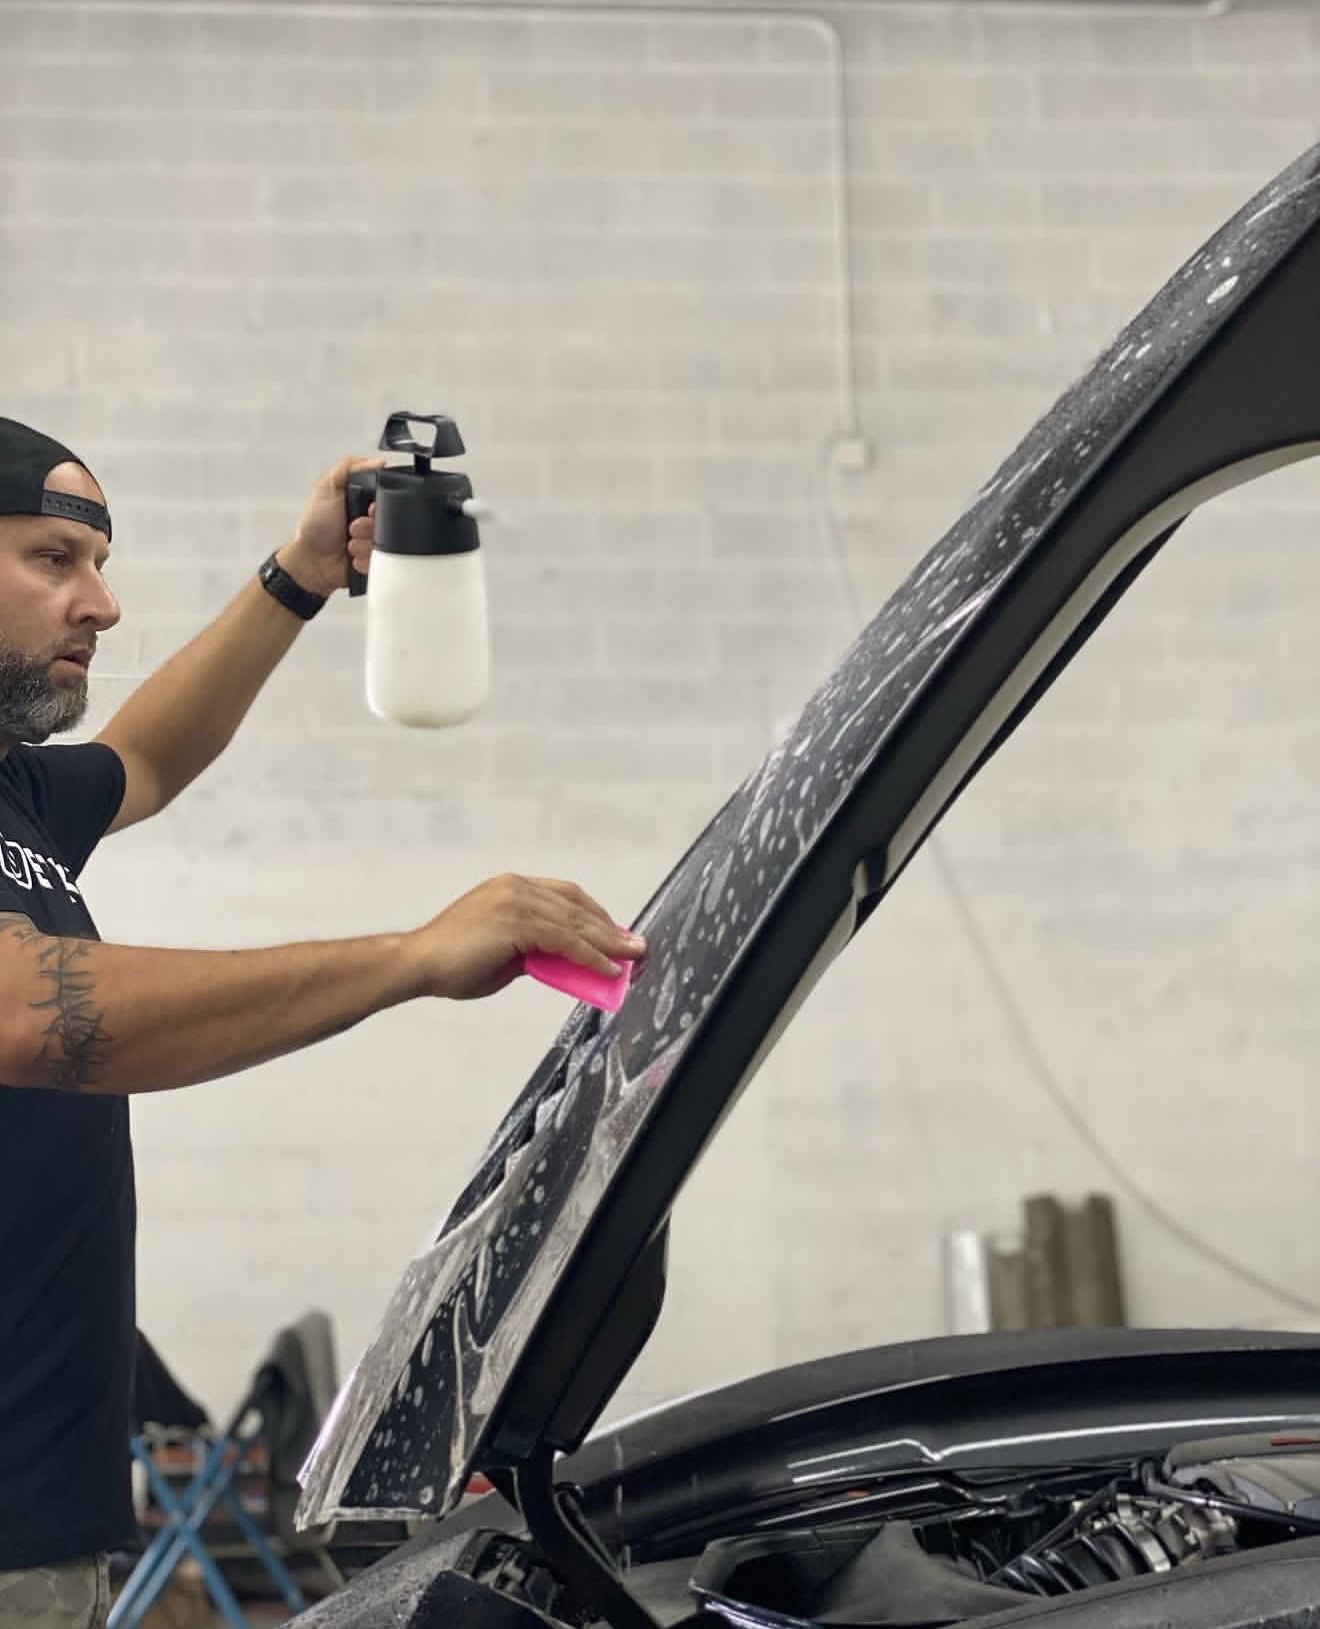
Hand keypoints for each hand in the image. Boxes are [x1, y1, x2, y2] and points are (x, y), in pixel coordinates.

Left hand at [278, 454, 385, 597]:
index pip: (389, 496)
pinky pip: (387, 562)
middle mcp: (372, 519)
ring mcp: (376, 540)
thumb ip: (348, 467)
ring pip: (390, 542)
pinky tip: (354, 556)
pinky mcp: (378, 560)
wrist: (311, 562)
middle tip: (353, 526)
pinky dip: (368, 560)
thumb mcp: (326, 487)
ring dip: (368, 544)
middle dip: (372, 525)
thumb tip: (378, 461)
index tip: (370, 508)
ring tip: (350, 543)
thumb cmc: (314, 527)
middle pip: (392, 520)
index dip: (382, 503)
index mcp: (364, 499)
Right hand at [408, 874, 646, 1001]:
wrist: (418, 964)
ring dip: (609, 943)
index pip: (566, 896)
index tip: (615, 933)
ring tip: (632, 959)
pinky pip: (567, 940)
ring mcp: (517, 901)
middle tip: (635, 947)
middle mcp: (516, 887)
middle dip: (610, 929)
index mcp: (511, 888)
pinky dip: (592, 956)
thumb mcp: (502, 955)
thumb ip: (532, 951)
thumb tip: (562, 963)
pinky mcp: (518, 922)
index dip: (594, 915)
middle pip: (577, 906)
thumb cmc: (451, 963)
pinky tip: (608, 969)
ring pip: (576, 923)